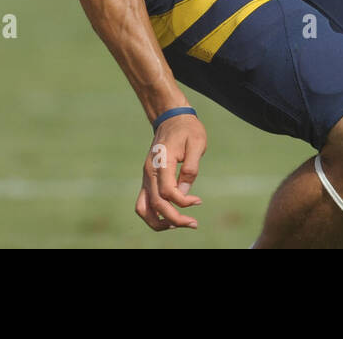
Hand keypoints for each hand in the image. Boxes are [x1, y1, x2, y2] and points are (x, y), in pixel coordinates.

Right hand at [135, 113, 205, 230]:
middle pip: (155, 205)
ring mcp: (146, 176)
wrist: (171, 117)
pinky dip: (154, 214)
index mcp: (161, 161)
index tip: (198, 201)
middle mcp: (149, 172)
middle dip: (174, 219)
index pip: (168, 192)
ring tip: (177, 225)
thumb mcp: (197, 144)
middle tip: (194, 224)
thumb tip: (184, 193)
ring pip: (143, 208)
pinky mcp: (147, 179)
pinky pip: (144, 202)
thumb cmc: (187, 129)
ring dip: (158, 222)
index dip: (183, 202)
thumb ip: (190, 168)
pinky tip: (170, 217)